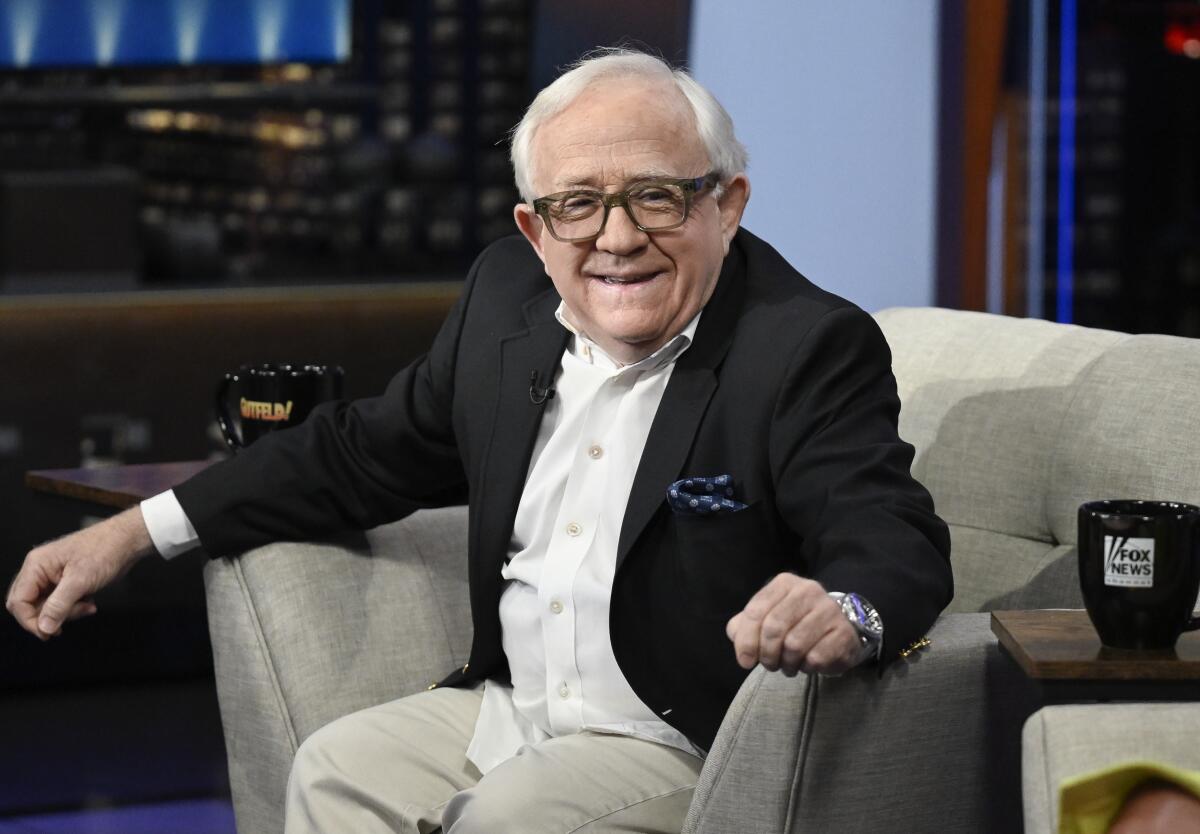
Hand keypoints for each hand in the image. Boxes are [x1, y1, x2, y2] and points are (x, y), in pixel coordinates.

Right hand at [7, 507, 154, 639]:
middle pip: (29, 606)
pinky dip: (74, 608)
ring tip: (87, 606)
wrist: (127, 540)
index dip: (29, 620)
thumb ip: (59, 605)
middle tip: (68, 622)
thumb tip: (44, 627)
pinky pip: (61, 603)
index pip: (18, 601)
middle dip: (50, 617)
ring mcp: (52, 576)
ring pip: (47, 607)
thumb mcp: (81, 581)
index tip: (48, 632)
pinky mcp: (66, 581)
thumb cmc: (105, 550)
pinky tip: (89, 603)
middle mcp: (40, 570)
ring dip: (66, 612)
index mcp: (36, 565)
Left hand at [725, 573, 861, 675]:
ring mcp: (829, 609)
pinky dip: (806, 667)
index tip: (745, 661)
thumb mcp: (767, 618)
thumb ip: (745, 626)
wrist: (838, 628)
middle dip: (767, 654)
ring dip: (787, 663)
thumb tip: (738, 641)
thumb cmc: (796, 623)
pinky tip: (807, 663)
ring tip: (788, 665)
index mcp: (784, 583)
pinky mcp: (843, 632)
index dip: (746, 641)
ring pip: (794, 645)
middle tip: (770, 665)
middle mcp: (808, 590)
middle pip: (774, 629)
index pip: (756, 611)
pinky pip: (816, 657)